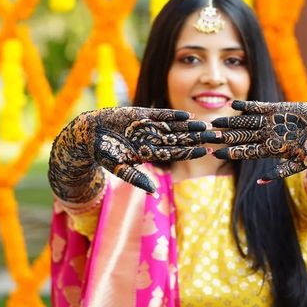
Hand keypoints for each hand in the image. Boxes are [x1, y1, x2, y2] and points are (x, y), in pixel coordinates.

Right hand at [49, 106, 216, 197]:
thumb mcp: (119, 168)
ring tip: (205, 124)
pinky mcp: (142, 114)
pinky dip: (173, 115)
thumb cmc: (103, 153)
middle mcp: (153, 140)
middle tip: (216, 136)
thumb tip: (153, 193)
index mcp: (151, 154)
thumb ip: (136, 178)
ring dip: (189, 125)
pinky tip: (186, 114)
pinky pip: (161, 114)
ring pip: (174, 127)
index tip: (207, 151)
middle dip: (197, 138)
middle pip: (180, 139)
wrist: (89, 134)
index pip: (177, 154)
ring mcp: (149, 126)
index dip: (192, 152)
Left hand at [211, 100, 306, 181]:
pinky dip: (247, 106)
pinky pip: (258, 107)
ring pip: (246, 122)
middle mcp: (268, 135)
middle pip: (242, 137)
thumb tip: (261, 182)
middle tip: (206, 137)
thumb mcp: (301, 163)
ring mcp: (272, 122)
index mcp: (272, 150)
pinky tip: (233, 104)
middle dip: (225, 137)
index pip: (246, 152)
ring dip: (231, 122)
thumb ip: (282, 171)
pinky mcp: (278, 108)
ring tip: (215, 121)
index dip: (231, 152)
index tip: (214, 154)